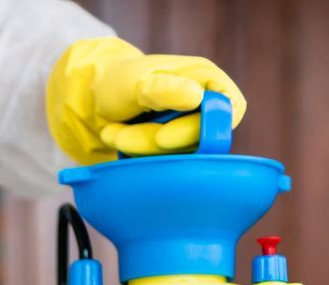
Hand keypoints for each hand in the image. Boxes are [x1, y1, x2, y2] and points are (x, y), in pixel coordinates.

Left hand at [48, 37, 246, 164]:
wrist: (97, 97)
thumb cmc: (119, 81)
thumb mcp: (136, 81)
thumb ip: (164, 89)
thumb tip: (196, 96)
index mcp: (208, 79)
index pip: (231, 109)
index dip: (202, 129)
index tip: (162, 137)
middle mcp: (205, 103)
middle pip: (200, 140)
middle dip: (153, 141)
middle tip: (119, 134)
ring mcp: (191, 127)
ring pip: (178, 155)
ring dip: (139, 148)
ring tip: (114, 132)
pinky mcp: (175, 147)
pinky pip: (165, 163)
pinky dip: (137, 155)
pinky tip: (120, 140)